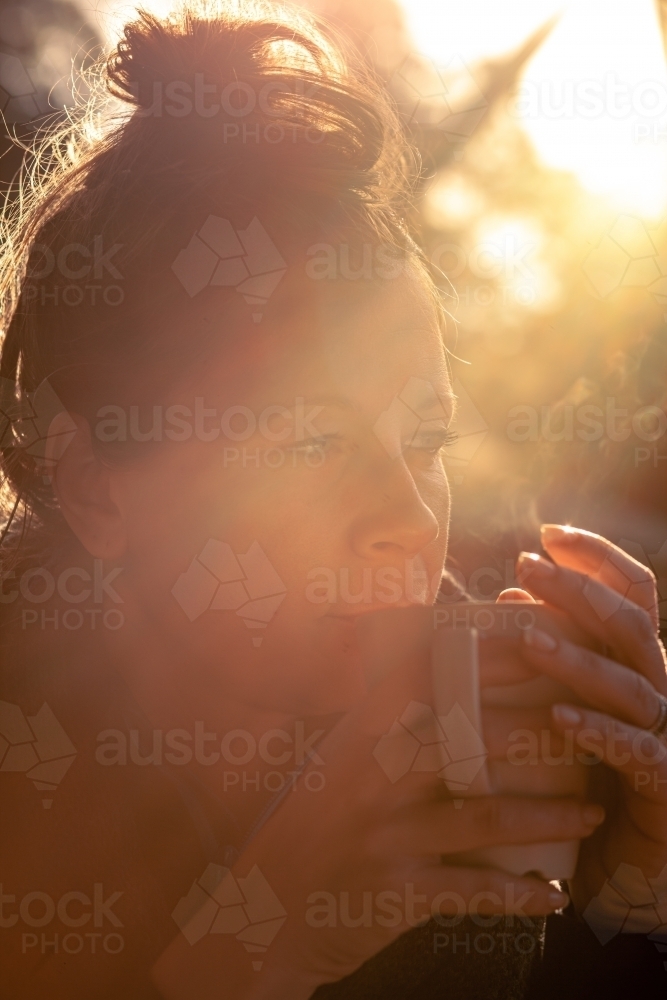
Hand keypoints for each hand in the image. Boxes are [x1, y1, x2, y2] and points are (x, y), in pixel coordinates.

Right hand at [152, 631, 601, 999]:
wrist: (257, 911)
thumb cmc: (308, 825)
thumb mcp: (331, 763)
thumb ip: (380, 727)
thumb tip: (441, 685)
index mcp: (356, 732)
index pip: (430, 678)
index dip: (488, 656)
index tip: (537, 642)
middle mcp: (371, 776)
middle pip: (472, 741)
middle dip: (540, 733)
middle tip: (586, 730)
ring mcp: (384, 834)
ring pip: (486, 817)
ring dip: (549, 815)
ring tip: (592, 813)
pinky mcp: (395, 892)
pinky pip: (473, 891)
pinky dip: (519, 895)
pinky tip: (554, 894)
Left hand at [516, 525, 666, 913]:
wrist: (622, 852)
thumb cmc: (587, 766)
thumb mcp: (565, 695)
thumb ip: (548, 646)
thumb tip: (506, 597)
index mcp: (636, 660)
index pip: (633, 591)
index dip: (598, 557)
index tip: (549, 533)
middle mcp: (657, 686)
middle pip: (628, 623)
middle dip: (578, 590)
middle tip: (525, 567)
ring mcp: (665, 733)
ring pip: (629, 683)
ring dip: (577, 658)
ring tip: (529, 640)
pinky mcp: (662, 783)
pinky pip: (636, 752)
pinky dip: (599, 732)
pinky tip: (560, 719)